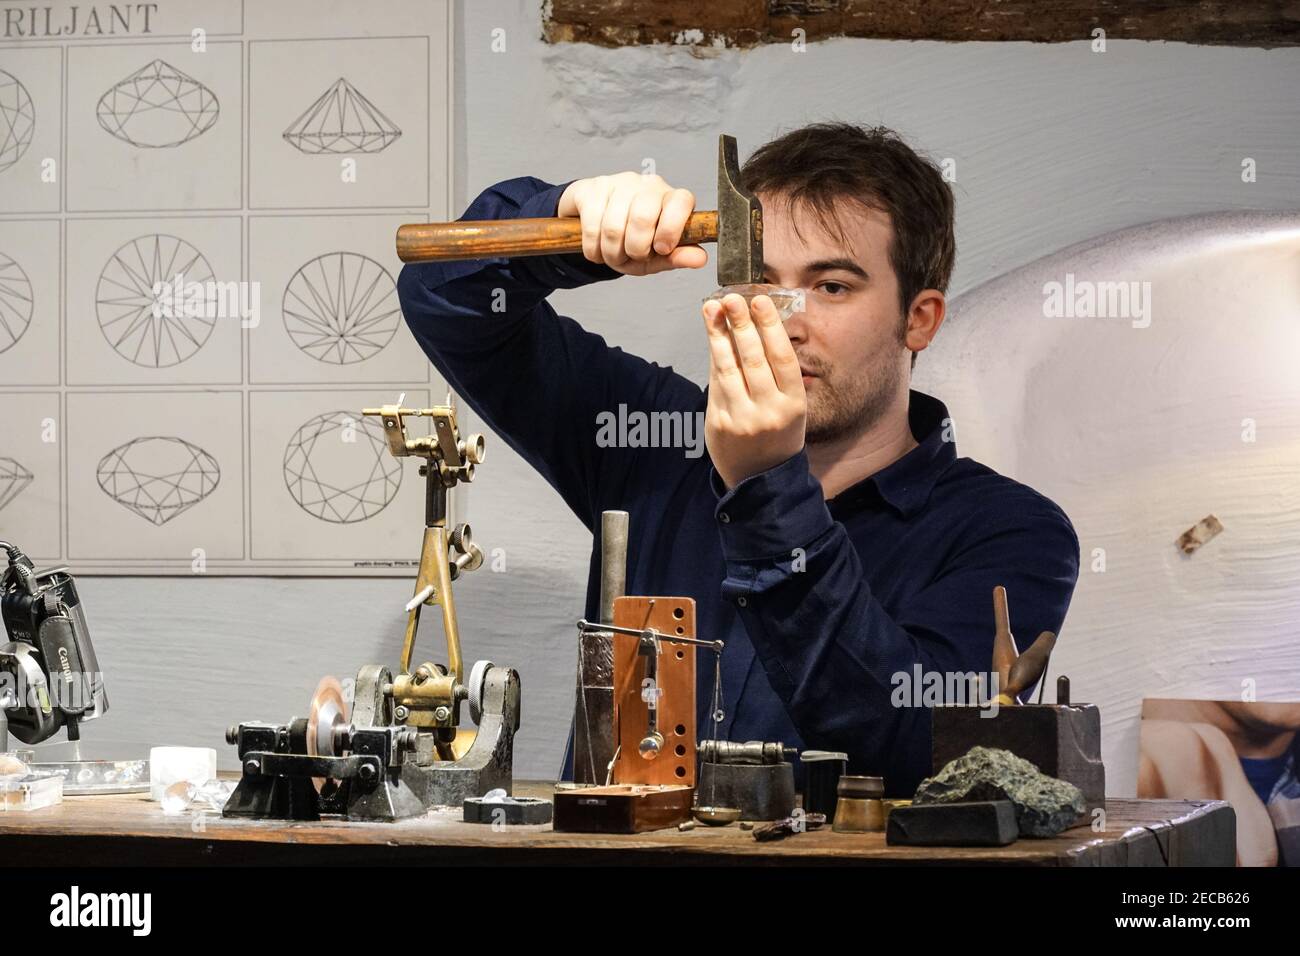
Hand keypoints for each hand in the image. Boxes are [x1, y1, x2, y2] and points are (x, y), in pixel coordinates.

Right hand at [557, 172, 708, 275]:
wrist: (596, 225)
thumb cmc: (632, 240)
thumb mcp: (657, 256)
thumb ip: (677, 257)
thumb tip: (700, 259)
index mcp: (670, 198)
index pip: (681, 202)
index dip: (671, 229)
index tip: (662, 249)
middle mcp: (647, 185)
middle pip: (643, 217)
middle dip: (635, 249)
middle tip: (633, 256)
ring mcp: (619, 183)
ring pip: (614, 225)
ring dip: (611, 253)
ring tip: (614, 255)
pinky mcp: (593, 188)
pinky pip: (591, 225)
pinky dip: (593, 248)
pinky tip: (597, 248)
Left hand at [703, 293, 805, 488]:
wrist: (761, 478)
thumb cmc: (777, 432)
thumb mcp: (790, 405)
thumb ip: (775, 371)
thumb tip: (755, 325)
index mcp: (794, 403)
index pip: (781, 358)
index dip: (770, 326)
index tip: (759, 300)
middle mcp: (770, 411)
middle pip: (753, 359)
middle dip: (741, 324)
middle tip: (731, 297)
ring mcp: (743, 419)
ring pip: (729, 368)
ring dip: (719, 335)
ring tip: (713, 308)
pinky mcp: (720, 424)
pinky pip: (715, 384)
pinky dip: (713, 357)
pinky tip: (711, 337)